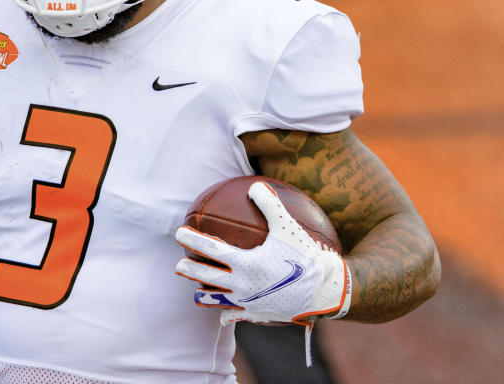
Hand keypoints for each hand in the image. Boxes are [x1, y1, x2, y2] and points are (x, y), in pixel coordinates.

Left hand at [175, 181, 350, 326]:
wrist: (325, 292)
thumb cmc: (306, 257)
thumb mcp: (288, 228)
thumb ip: (270, 205)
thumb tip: (254, 186)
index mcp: (245, 263)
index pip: (210, 249)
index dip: (192, 239)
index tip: (179, 233)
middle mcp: (242, 285)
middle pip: (206, 277)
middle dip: (189, 270)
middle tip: (178, 266)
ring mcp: (248, 303)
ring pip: (217, 301)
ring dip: (204, 296)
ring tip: (196, 292)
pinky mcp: (258, 315)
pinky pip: (237, 316)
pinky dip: (228, 314)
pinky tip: (223, 316)